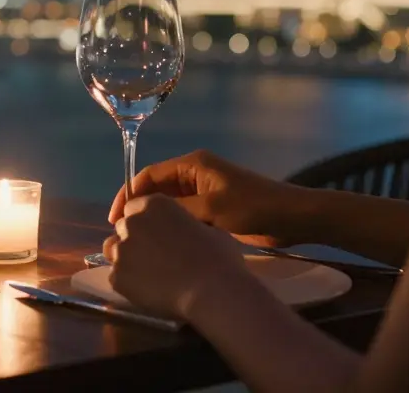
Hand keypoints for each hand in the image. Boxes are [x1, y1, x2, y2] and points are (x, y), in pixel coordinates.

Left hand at [105, 194, 250, 320]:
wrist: (211, 290)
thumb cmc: (217, 256)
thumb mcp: (206, 226)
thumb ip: (183, 222)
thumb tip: (181, 228)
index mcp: (154, 204)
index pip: (135, 207)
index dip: (144, 221)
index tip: (155, 234)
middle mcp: (132, 222)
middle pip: (123, 227)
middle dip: (134, 238)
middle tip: (153, 255)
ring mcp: (121, 249)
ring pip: (113, 249)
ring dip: (125, 257)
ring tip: (145, 273)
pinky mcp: (116, 276)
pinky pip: (115, 276)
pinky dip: (127, 282)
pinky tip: (145, 290)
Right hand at [108, 149, 305, 248]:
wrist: (293, 218)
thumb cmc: (254, 207)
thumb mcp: (212, 208)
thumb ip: (178, 209)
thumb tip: (145, 214)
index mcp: (193, 165)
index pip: (149, 175)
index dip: (128, 194)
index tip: (115, 218)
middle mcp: (196, 174)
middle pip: (157, 188)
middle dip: (139, 208)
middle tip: (124, 233)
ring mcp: (206, 191)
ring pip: (170, 204)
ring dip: (155, 219)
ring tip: (139, 241)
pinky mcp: (215, 208)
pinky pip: (185, 215)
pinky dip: (172, 226)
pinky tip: (164, 244)